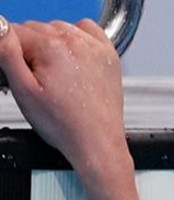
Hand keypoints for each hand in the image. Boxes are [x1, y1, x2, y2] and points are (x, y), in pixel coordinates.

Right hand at [0, 17, 126, 174]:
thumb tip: (0, 27)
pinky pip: (87, 30)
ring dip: (51, 45)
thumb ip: (7, 52)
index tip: (19, 73)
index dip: (11, 54)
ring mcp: (95, 47)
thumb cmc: (65, 125)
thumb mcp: (23, 90)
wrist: (98, 143)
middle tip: (37, 79)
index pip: (14, 32)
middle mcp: (76, 41)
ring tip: (56, 75)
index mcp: (52, 47)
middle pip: (36, 29)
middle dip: (30, 50)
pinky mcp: (108, 55)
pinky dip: (77, 39)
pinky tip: (73, 60)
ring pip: (59, 29)